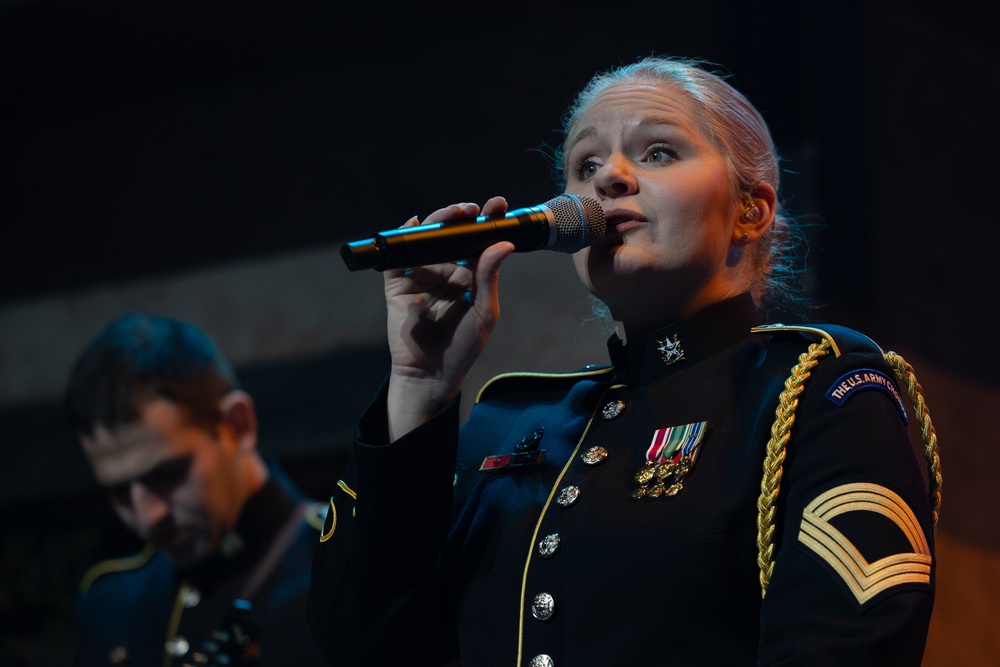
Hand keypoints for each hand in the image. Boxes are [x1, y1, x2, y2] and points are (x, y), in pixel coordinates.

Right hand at [383, 196, 515, 439]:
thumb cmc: (463, 347)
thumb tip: (503, 243)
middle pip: (452, 236)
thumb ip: (490, 276)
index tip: (499, 206)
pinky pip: (398, 256)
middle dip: (462, 218)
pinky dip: (403, 236)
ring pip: (427, 240)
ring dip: (438, 222)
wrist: (432, 374)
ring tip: (455, 214)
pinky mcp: (398, 284)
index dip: (488, 222)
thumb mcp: (485, 312)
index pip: (479, 243)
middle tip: (473, 208)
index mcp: (470, 276)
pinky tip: (414, 223)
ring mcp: (421, 275)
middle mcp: (445, 271)